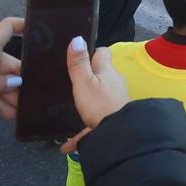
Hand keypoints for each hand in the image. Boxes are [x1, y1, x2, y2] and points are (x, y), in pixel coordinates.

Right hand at [56, 36, 128, 154]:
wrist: (118, 133)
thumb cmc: (100, 105)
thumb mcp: (84, 82)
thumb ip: (79, 63)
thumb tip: (77, 39)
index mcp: (107, 72)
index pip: (102, 53)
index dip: (92, 52)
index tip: (80, 56)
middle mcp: (114, 84)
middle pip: (101, 75)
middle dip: (89, 78)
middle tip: (70, 83)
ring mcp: (115, 101)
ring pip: (98, 100)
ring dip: (85, 105)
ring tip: (69, 110)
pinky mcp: (112, 120)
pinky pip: (94, 126)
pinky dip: (82, 132)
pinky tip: (66, 145)